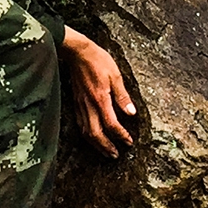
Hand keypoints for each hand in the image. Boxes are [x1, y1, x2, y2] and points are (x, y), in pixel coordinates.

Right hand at [60, 26, 135, 156]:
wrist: (77, 52)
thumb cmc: (97, 60)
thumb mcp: (115, 75)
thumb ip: (123, 96)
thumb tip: (131, 113)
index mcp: (100, 99)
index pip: (111, 124)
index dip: (120, 135)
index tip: (129, 141)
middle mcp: (89, 105)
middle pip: (96, 134)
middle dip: (106, 147)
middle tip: (116, 155)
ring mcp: (80, 105)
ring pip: (86, 132)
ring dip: (96, 144)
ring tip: (106, 151)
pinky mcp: (76, 102)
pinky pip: (81, 124)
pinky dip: (88, 135)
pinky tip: (93, 136)